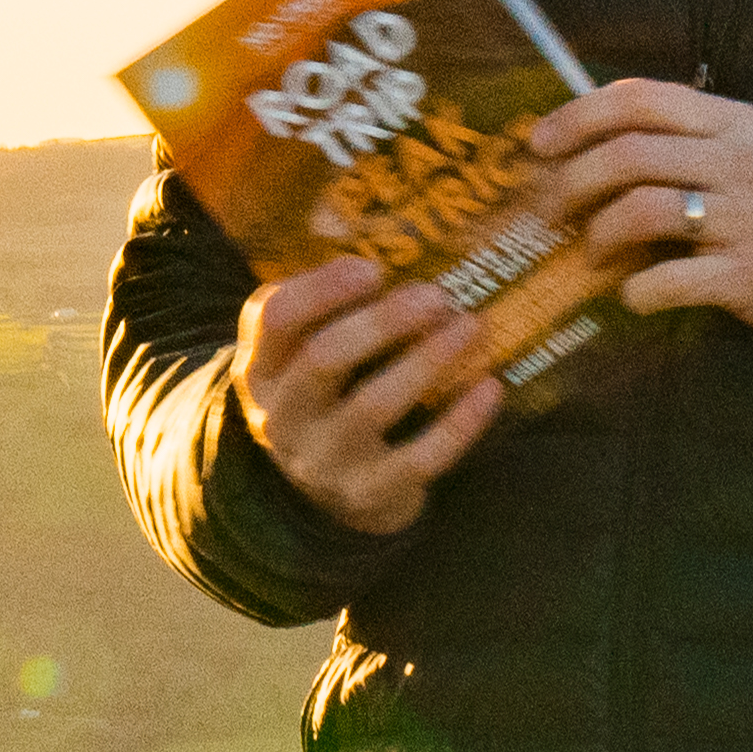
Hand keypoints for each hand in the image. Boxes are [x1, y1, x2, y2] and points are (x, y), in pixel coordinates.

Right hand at [233, 253, 506, 542]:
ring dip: (428, 360)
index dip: (323, 288)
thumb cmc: (325, 398)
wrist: (323, 496)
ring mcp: (323, 461)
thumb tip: (399, 255)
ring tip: (472, 326)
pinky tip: (490, 387)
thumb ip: (327, 308)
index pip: (275, 319)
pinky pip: (420, 458)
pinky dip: (460, 422)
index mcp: (262, 369)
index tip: (373, 267)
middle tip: (438, 295)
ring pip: (374, 406)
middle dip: (384, 321)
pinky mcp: (368, 494)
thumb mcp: (301, 355)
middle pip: (324, 358)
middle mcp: (282, 416)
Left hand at [530, 79, 752, 345]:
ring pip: (642, 210)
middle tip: (548, 209)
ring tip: (591, 252)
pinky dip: (637, 291)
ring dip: (598, 234)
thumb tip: (597, 140)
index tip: (539, 142)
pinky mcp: (751, 276)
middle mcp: (737, 162)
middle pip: (628, 155)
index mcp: (731, 122)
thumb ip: (687, 136)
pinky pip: (671, 280)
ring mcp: (746, 219)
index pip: (639, 99)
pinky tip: (633, 296)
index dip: (577, 116)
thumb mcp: (751, 148)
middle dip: (572, 181)